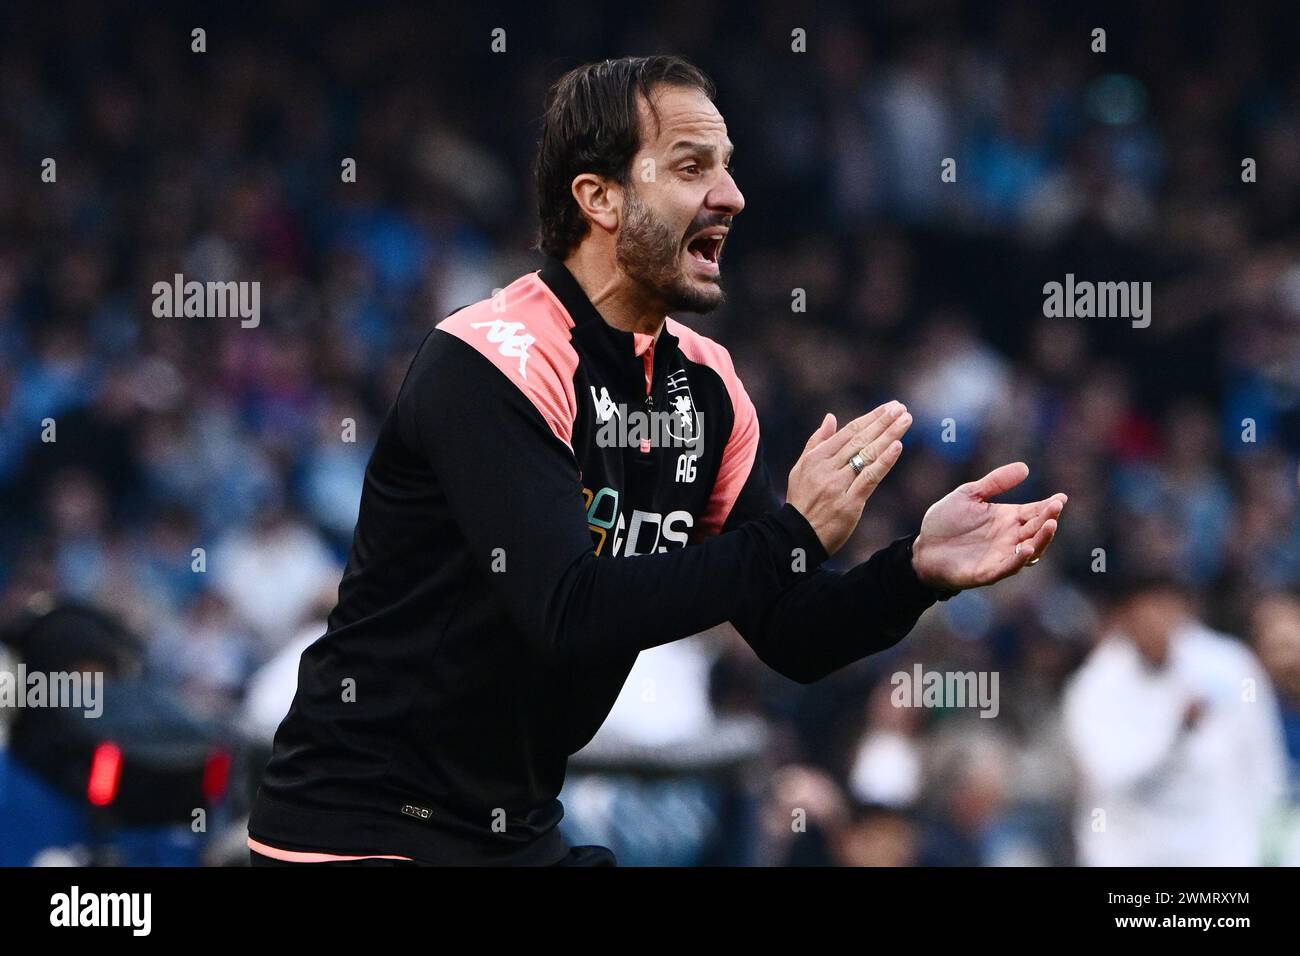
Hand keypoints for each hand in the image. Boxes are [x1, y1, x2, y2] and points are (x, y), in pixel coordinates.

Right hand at [787, 401, 912, 555]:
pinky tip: (897, 446)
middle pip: (860, 440)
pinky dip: (884, 461)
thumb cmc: (801, 502)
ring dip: (889, 435)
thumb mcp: (801, 468)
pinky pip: (869, 478)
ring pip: (867, 454)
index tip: (888, 407)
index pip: (848, 432)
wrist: (795, 536)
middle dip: (883, 421)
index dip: (870, 418)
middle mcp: (827, 468)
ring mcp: (838, 485)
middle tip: (901, 407)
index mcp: (816, 458)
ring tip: (905, 419)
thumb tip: (830, 417)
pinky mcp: (849, 503)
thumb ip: (816, 442)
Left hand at [910, 462, 1066, 590]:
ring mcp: (1001, 556)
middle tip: (1056, 507)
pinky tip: (1026, 548)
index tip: (1061, 497)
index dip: (1049, 505)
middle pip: (1037, 529)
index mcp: (1007, 518)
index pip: (1035, 511)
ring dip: (1042, 538)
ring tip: (1050, 524)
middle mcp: (1010, 538)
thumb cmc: (945, 522)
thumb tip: (1025, 468)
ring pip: (1030, 550)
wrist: (922, 549)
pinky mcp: (989, 572)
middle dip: (1049, 518)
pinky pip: (1008, 567)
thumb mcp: (968, 495)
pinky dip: (1019, 560)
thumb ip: (994, 483)